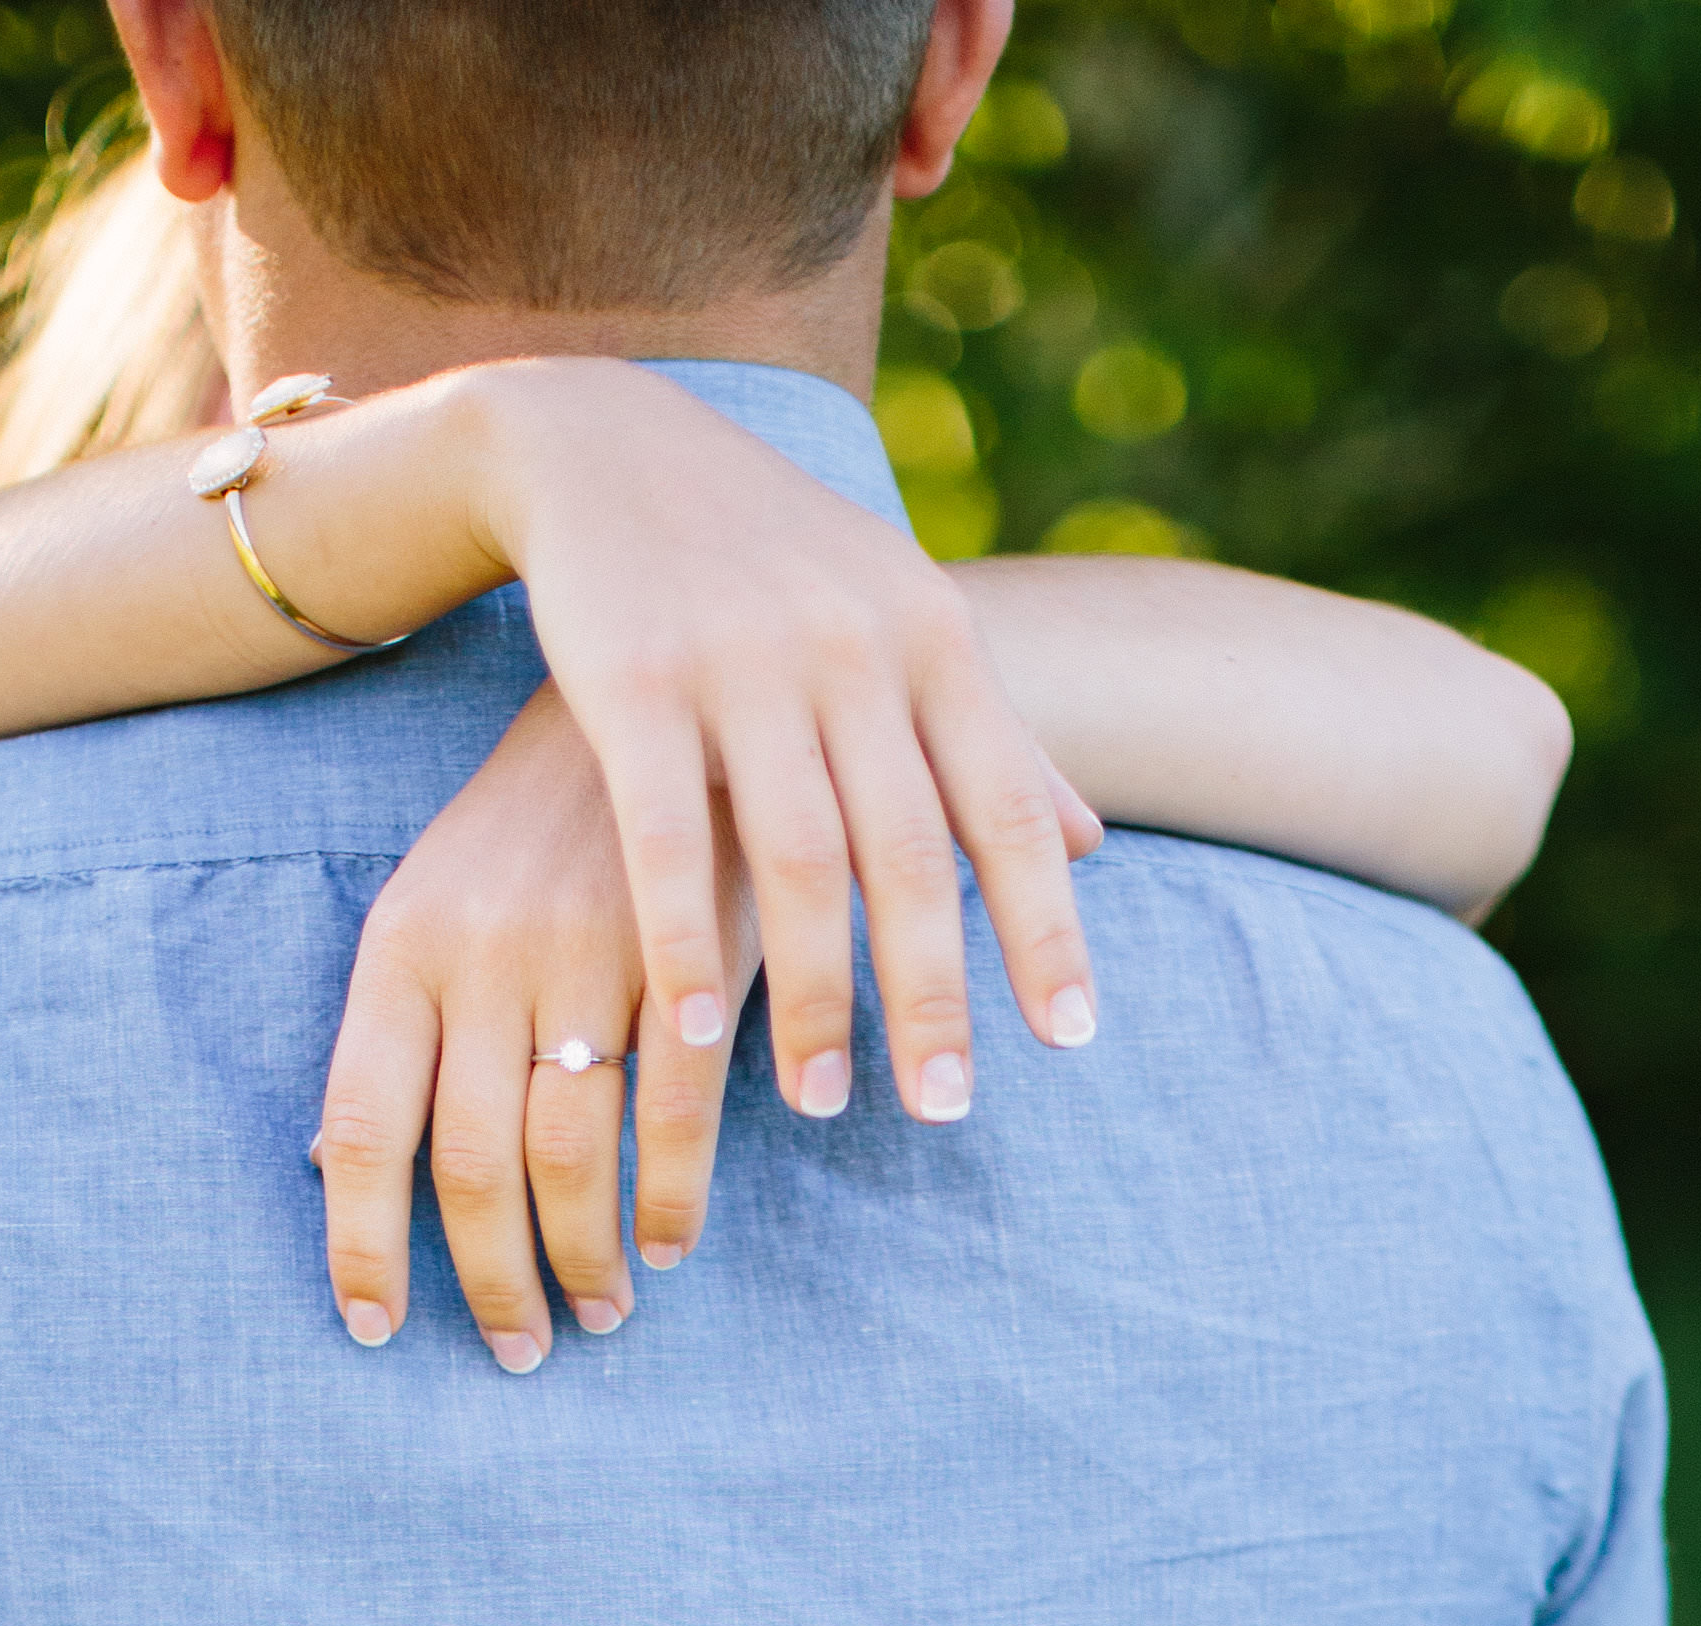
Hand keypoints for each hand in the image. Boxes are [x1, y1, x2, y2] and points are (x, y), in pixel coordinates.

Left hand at [316, 684, 760, 1365]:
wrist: (656, 686)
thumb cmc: (531, 827)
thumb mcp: (433, 903)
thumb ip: (395, 1029)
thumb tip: (329, 1158)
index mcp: (400, 947)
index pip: (363, 1128)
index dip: (363, 1244)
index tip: (374, 1327)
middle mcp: (482, 956)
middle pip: (473, 1165)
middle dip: (493, 1282)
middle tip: (520, 1349)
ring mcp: (586, 954)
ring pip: (571, 1154)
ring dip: (585, 1257)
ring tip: (598, 1311)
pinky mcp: (683, 955)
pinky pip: (675, 1111)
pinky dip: (671, 1197)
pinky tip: (668, 1245)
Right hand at [461, 360, 1101, 1122]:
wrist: (606, 441)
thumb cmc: (774, 558)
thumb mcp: (899, 622)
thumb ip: (989, 736)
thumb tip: (1094, 843)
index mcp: (934, 639)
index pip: (1007, 808)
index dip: (1043, 927)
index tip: (1068, 1040)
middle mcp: (853, 648)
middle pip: (910, 852)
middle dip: (931, 993)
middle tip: (943, 1111)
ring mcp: (742, 662)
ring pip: (799, 858)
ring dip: (815, 994)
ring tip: (820, 1106)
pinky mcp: (632, 680)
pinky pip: (665, 838)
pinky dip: (684, 941)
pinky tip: (690, 1033)